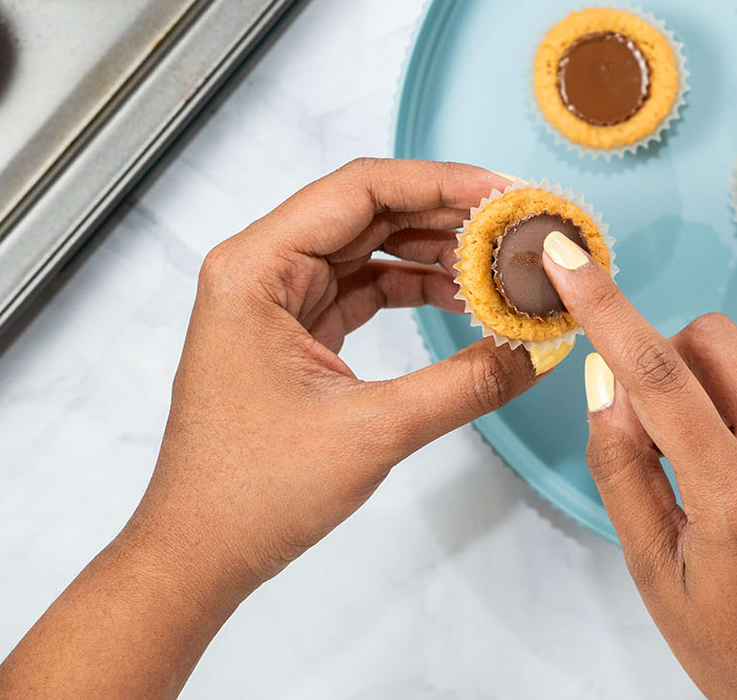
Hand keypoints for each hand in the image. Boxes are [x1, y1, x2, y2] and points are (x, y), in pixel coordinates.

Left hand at [129, 157, 538, 593]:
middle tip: (518, 226)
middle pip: (371, 208)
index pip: (362, 190)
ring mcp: (277, 297)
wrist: (200, 553)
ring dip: (438, 251)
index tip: (503, 194)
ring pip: (372, 244)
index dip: (441, 183)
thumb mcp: (373, 431)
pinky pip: (367, 284)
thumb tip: (536, 350)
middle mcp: (261, 269)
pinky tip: (465, 299)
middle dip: (449, 215)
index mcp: (256, 269)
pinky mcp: (295, 328)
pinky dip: (418, 286)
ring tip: (503, 265)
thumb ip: (466, 383)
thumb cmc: (249, 492)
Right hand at [541, 232, 736, 699]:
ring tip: (712, 431)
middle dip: (669, 358)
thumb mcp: (653, 571)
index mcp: (734, 497)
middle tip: (663, 422)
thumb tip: (607, 379)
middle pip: (714, 339)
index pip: (655, 372)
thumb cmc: (735, 646)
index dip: (603, 305)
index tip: (570, 259)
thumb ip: (622, 467)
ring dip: (722, 364)